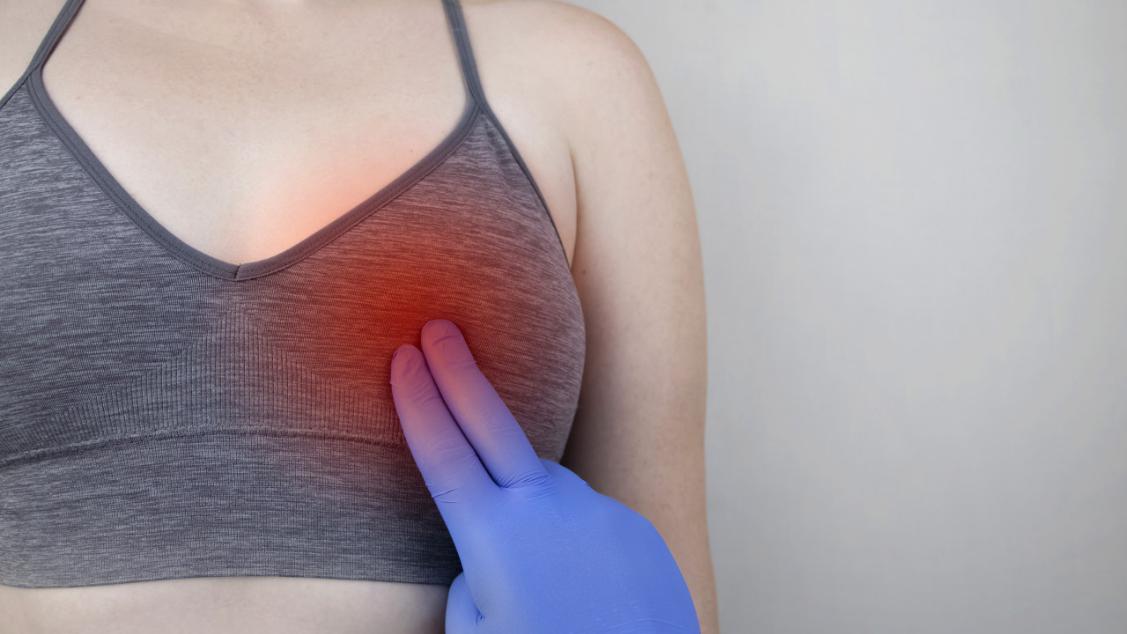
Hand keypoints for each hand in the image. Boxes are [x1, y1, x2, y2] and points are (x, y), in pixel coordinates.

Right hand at [389, 318, 699, 633]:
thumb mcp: (475, 632)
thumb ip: (473, 577)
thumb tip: (491, 551)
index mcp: (495, 535)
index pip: (443, 451)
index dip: (417, 401)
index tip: (401, 357)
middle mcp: (547, 506)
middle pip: (491, 421)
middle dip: (458, 371)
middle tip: (436, 329)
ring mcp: (595, 510)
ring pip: (542, 483)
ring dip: (520, 493)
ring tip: (525, 561)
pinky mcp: (631, 526)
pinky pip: (583, 517)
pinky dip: (566, 534)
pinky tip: (572, 581)